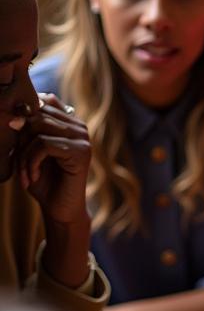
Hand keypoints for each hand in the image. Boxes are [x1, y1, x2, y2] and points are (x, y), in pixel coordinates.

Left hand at [14, 93, 89, 225]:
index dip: (23, 119)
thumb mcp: (29, 149)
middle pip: (36, 113)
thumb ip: (25, 129)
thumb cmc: (44, 180)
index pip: (41, 101)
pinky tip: (32, 177)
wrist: (60, 209)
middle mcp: (79, 127)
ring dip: (23, 153)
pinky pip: (43, 144)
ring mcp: (82, 139)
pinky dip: (30, 161)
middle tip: (19, 164)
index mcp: (70, 122)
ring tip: (25, 173)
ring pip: (37, 128)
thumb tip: (15, 118)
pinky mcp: (80, 153)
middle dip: (20, 138)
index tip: (17, 145)